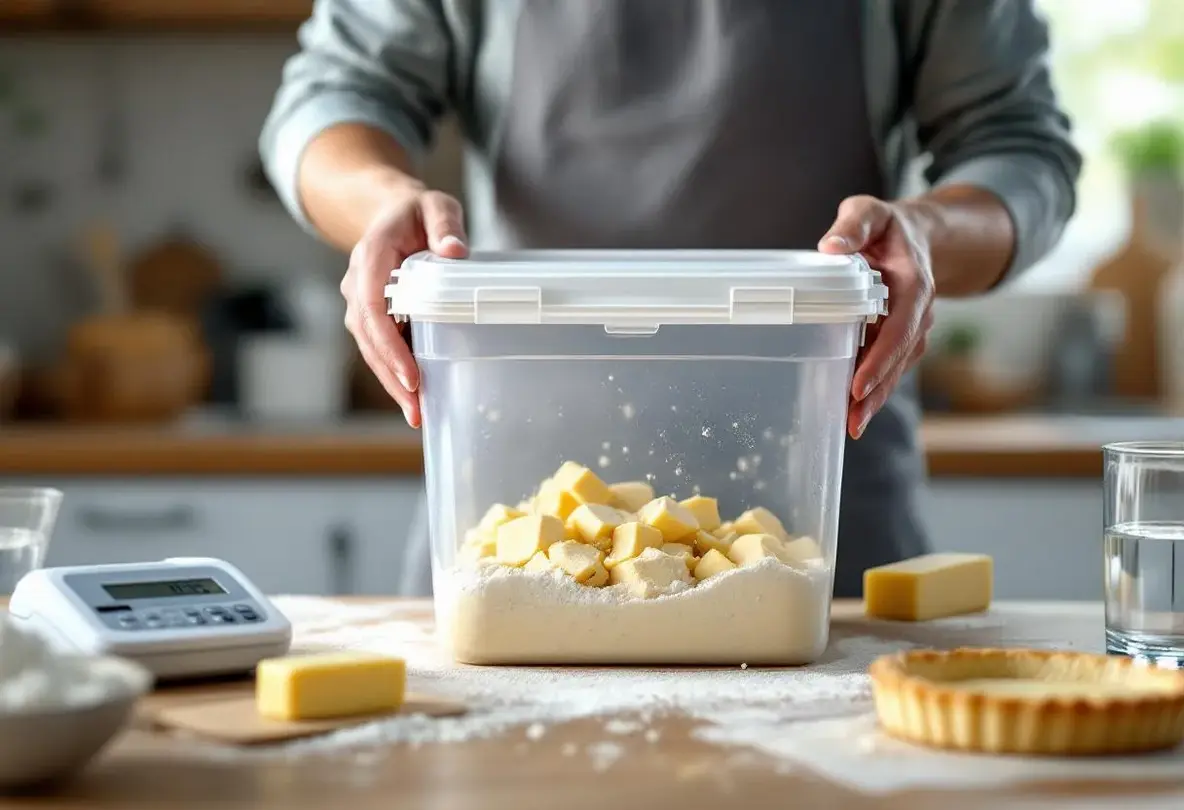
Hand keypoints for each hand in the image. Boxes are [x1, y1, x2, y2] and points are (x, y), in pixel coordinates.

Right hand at [342, 184, 466, 426]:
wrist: (391, 212)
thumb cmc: (417, 212)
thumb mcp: (436, 206)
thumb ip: (445, 225)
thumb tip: (454, 252)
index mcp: (371, 257)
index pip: (372, 307)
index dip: (389, 344)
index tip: (411, 375)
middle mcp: (358, 283)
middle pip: (368, 337)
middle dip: (391, 375)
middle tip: (417, 409)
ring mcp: (361, 301)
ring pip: (370, 347)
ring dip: (391, 382)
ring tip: (417, 414)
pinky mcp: (371, 315)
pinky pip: (379, 346)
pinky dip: (394, 371)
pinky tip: (416, 396)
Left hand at [817, 195, 935, 439]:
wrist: (918, 235)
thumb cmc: (887, 225)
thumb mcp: (869, 212)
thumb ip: (853, 225)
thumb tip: (831, 247)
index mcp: (913, 283)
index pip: (899, 328)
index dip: (880, 358)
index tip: (857, 385)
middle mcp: (918, 311)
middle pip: (899, 357)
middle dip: (877, 390)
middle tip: (852, 420)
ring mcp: (913, 327)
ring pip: (897, 367)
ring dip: (877, 398)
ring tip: (852, 425)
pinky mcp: (901, 337)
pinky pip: (890, 365)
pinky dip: (876, 388)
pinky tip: (855, 411)